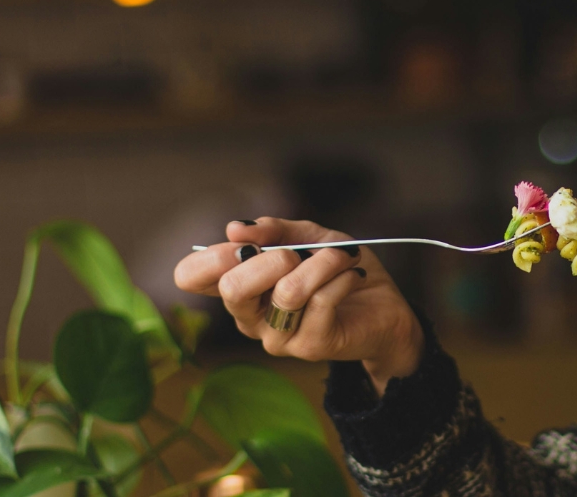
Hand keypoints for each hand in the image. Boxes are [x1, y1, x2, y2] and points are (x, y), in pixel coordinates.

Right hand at [174, 218, 422, 395]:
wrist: (385, 307)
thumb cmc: (339, 270)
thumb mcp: (309, 237)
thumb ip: (275, 229)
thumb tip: (236, 228)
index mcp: (240, 288)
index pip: (191, 277)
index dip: (212, 255)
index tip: (248, 242)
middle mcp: (249, 317)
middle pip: (232, 287)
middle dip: (272, 257)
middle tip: (299, 253)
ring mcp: (277, 337)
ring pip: (288, 291)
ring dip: (323, 262)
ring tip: (344, 256)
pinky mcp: (309, 347)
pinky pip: (322, 301)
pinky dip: (343, 276)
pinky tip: (353, 275)